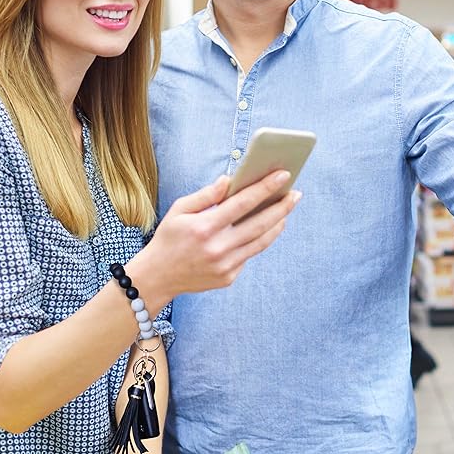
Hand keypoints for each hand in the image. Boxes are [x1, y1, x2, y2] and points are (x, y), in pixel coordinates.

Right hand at [132, 171, 300, 299]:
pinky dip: (259, 240)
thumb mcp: (179, 210)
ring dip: (277, 224)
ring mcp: (225, 265)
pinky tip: (266, 228)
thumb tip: (230, 180)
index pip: (243, 203)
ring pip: (261, 242)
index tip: (283, 175)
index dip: (265, 187)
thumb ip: (207, 195)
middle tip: (296, 194)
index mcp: (205, 227)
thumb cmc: (168, 238)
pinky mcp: (228, 277)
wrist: (158, 277)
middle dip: (281, 206)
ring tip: (286, 210)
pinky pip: (249, 255)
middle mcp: (218, 247)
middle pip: (260, 224)